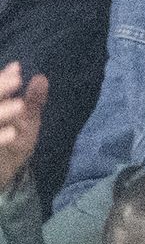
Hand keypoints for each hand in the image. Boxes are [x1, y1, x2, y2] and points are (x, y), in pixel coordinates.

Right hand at [0, 62, 47, 190]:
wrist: (3, 171)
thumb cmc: (15, 139)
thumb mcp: (28, 121)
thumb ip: (33, 101)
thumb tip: (41, 78)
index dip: (3, 79)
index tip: (17, 72)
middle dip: (1, 89)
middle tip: (17, 80)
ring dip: (2, 111)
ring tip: (20, 106)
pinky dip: (0, 137)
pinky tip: (13, 134)